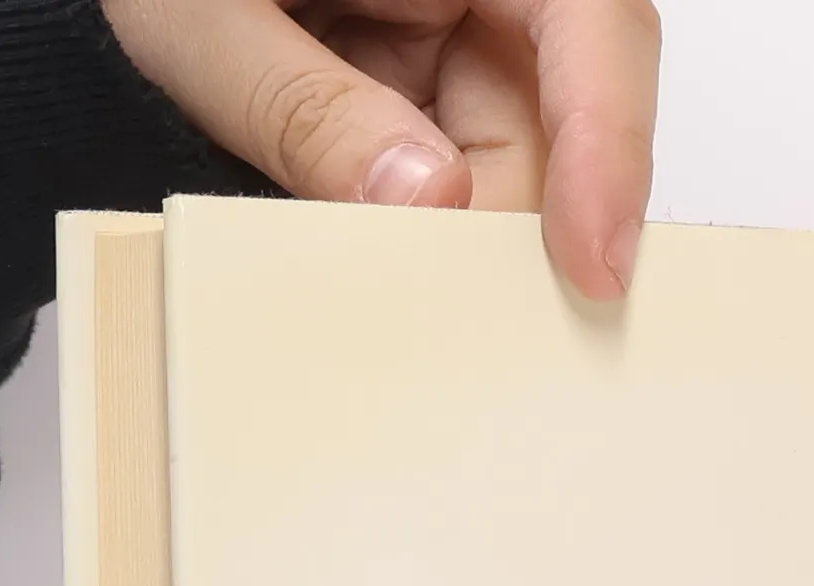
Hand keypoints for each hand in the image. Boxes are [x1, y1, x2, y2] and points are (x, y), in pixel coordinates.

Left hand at [102, 0, 659, 298]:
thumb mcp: (203, 17)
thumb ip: (302, 106)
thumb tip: (426, 200)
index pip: (593, 24)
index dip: (610, 146)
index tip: (592, 265)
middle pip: (561, 124)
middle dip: (506, 232)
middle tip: (446, 327)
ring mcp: (460, 45)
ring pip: (511, 175)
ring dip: (445, 245)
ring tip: (373, 294)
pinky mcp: (427, 101)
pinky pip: (454, 191)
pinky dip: (413, 243)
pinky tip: (365, 269)